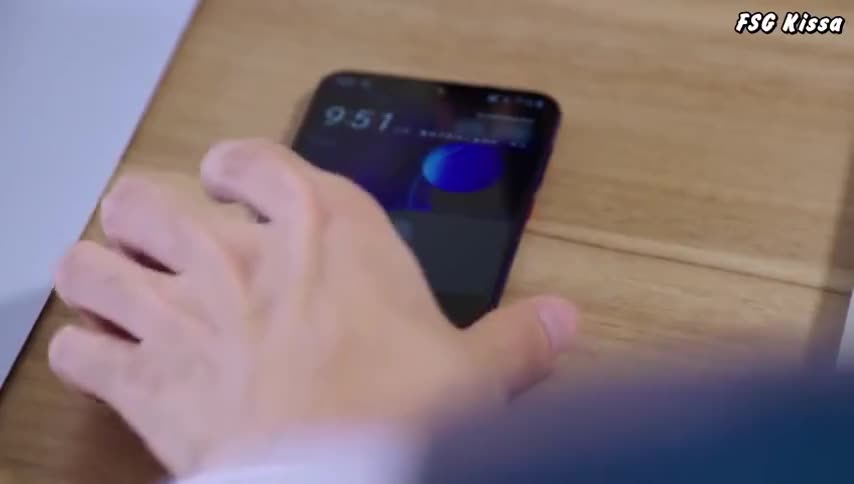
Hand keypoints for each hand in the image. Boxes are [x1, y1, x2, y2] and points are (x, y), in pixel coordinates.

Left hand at [48, 139, 576, 476]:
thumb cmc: (399, 415)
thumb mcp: (473, 374)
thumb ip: (516, 340)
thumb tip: (561, 322)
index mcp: (322, 231)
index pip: (256, 160)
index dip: (237, 167)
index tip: (236, 180)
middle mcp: (240, 258)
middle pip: (149, 200)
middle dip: (150, 216)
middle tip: (167, 236)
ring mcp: (183, 314)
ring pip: (95, 262)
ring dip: (102, 272)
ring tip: (119, 285)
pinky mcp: (147, 383)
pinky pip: (81, 349)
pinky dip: (85, 353)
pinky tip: (104, 360)